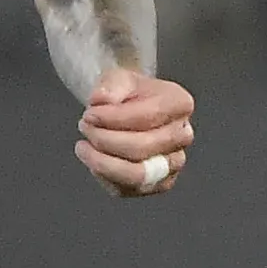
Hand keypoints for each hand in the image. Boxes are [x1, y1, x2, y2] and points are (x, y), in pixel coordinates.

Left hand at [77, 69, 192, 197]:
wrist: (132, 110)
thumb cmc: (129, 94)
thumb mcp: (118, 78)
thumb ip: (111, 85)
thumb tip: (100, 99)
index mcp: (180, 104)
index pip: (148, 116)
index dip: (114, 118)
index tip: (88, 113)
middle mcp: (183, 136)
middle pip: (142, 147)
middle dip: (105, 139)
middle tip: (84, 127)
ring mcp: (173, 164)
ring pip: (136, 175)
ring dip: (103, 163)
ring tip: (83, 148)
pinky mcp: (158, 185)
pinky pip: (127, 189)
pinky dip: (104, 176)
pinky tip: (94, 159)